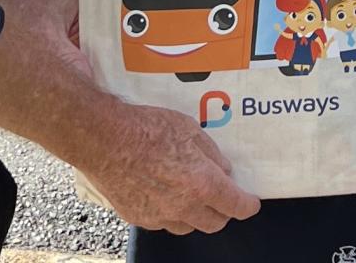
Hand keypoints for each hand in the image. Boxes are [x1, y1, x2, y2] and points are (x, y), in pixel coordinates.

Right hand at [79, 103, 260, 234]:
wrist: (104, 139)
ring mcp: (158, 216)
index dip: (248, 206)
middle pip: (214, 223)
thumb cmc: (147, 129)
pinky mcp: (137, 217)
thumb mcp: (190, 130)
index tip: (251, 203)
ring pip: (187, 226)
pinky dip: (169, 212)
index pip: (235, 206)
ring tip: (191, 195)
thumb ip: (211, 154)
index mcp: (202, 184)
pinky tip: (164, 194)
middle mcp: (182, 206)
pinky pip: (162, 222)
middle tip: (222, 197)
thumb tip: (224, 170)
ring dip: (196, 214)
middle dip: (223, 212)